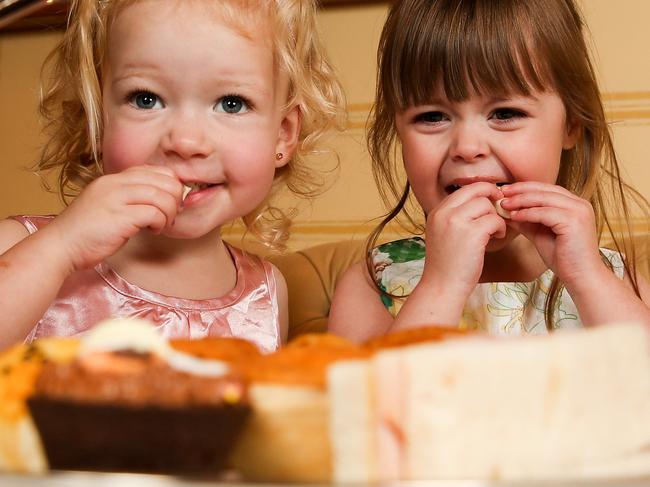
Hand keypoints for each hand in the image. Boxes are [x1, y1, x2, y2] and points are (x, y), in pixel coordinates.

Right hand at [46, 165, 183, 270]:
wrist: (61, 246)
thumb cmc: (87, 231)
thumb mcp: (110, 205)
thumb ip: (131, 198)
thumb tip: (163, 200)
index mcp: (114, 178)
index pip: (157, 170)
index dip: (171, 186)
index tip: (170, 203)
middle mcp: (115, 183)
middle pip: (165, 180)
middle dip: (175, 199)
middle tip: (170, 216)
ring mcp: (116, 198)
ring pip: (162, 196)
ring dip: (169, 213)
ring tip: (162, 225)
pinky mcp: (119, 216)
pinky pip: (154, 213)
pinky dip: (160, 223)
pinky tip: (152, 231)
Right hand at [422, 182, 505, 296]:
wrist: (442, 286)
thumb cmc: (446, 263)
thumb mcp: (442, 233)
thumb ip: (456, 216)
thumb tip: (482, 201)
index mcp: (437, 211)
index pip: (465, 188)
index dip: (482, 191)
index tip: (492, 199)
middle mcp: (445, 213)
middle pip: (477, 190)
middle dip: (493, 197)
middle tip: (500, 209)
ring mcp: (457, 222)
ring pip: (487, 205)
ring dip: (496, 217)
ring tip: (494, 231)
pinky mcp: (472, 234)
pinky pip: (495, 221)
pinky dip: (500, 228)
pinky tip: (497, 238)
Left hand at [500, 182, 603, 285]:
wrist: (581, 277)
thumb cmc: (563, 258)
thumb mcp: (540, 234)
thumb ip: (526, 221)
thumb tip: (506, 212)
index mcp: (574, 205)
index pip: (547, 189)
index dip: (525, 188)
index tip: (506, 190)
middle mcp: (579, 204)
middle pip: (545, 190)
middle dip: (520, 190)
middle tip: (501, 193)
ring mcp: (579, 211)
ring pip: (544, 198)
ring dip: (521, 200)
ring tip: (504, 204)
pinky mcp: (574, 221)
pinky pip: (545, 213)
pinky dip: (527, 213)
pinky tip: (514, 216)